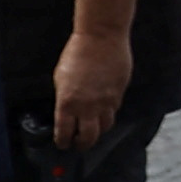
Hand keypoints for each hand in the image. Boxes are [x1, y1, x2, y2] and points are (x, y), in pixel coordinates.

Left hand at [49, 29, 131, 158]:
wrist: (101, 36)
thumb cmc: (78, 52)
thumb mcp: (60, 78)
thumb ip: (64, 98)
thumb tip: (67, 113)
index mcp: (67, 103)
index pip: (64, 133)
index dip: (63, 142)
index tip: (63, 144)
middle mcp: (88, 106)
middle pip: (88, 138)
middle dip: (82, 145)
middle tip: (79, 144)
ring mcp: (106, 100)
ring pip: (105, 127)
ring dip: (98, 130)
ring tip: (93, 127)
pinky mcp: (120, 93)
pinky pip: (114, 110)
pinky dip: (108, 112)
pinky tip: (103, 108)